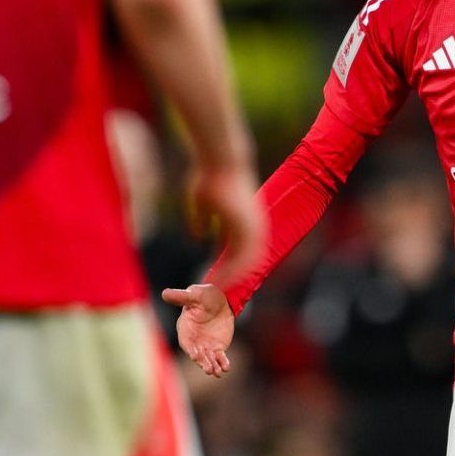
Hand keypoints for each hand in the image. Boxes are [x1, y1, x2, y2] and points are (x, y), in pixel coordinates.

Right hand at [161, 283, 235, 377]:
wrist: (221, 300)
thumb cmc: (204, 295)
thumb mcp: (194, 294)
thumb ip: (181, 297)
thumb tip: (164, 293)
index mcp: (185, 328)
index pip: (186, 342)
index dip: (190, 349)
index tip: (195, 356)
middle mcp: (194, 340)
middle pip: (197, 354)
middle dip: (202, 362)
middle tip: (208, 369)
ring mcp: (205, 345)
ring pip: (207, 359)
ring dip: (212, 366)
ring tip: (217, 372)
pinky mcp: (217, 348)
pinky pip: (219, 357)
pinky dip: (222, 363)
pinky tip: (226, 368)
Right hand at [189, 165, 265, 283]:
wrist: (220, 162)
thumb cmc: (211, 177)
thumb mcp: (204, 204)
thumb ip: (203, 220)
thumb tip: (199, 235)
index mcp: (246, 224)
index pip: (239, 253)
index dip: (227, 268)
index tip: (213, 280)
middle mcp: (254, 229)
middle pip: (245, 264)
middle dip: (229, 280)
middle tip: (214, 293)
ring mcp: (254, 230)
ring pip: (244, 266)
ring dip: (228, 281)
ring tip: (213, 292)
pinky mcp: (250, 231)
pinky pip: (241, 261)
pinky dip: (229, 274)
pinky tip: (215, 283)